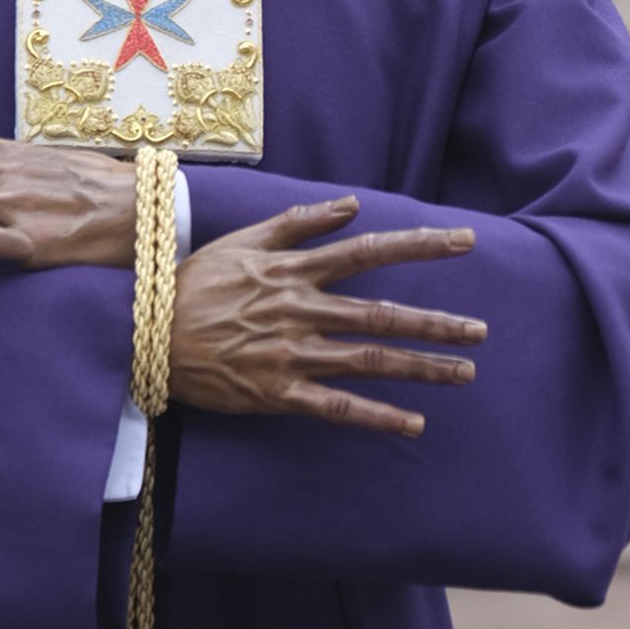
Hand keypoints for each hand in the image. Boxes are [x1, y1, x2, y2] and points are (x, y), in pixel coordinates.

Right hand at [170, 197, 485, 438]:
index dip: (420, 246)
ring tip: (465, 372)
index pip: (369, 251)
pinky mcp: (279, 392)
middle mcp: (301, 309)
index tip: (464, 242)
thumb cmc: (196, 282)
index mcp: (295, 270)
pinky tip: (413, 423)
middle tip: (482, 330)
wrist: (148, 331)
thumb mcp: (245, 240)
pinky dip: (377, 416)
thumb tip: (350, 204)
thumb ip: (300, 221)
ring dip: (421, 367)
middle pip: (382, 315)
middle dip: (436, 323)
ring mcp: (292, 353)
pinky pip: (337, 406)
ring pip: (369, 360)